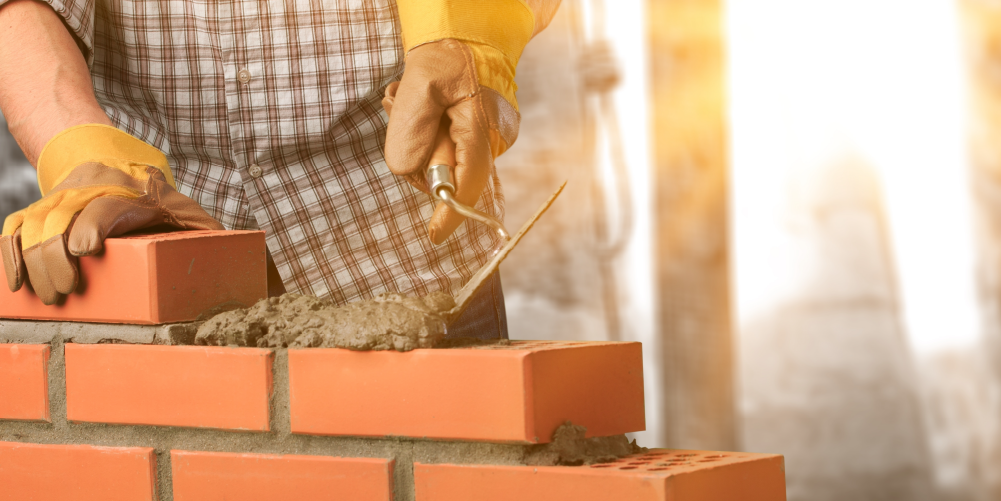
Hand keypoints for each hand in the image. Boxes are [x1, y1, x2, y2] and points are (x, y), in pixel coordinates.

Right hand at [1, 125, 222, 304]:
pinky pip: (17, 224)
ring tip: (47, 297)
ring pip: (36, 222)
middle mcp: (93, 189)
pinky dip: (10, 252)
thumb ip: (215, 240)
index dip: (92, 224)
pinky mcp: (45, 205)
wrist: (122, 163)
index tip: (84, 251)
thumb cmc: (167, 206)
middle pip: (63, 216)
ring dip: (34, 260)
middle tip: (65, 293)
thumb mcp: (195, 218)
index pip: (106, 204)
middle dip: (57, 257)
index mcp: (134, 193)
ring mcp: (65, 195)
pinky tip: (15, 283)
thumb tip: (255, 274)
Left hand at [382, 39, 519, 244]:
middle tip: (402, 108)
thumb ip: (411, 129)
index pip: (468, 183)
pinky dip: (425, 135)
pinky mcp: (476, 135)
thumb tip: (407, 171)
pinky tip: (420, 106)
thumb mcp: (421, 83)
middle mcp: (491, 139)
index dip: (450, 212)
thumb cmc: (448, 52)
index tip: (433, 237)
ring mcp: (485, 138)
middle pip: (447, 174)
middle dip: (418, 154)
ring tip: (410, 100)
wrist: (470, 32)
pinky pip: (444, 149)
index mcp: (480, 128)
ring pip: (441, 161)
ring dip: (418, 140)